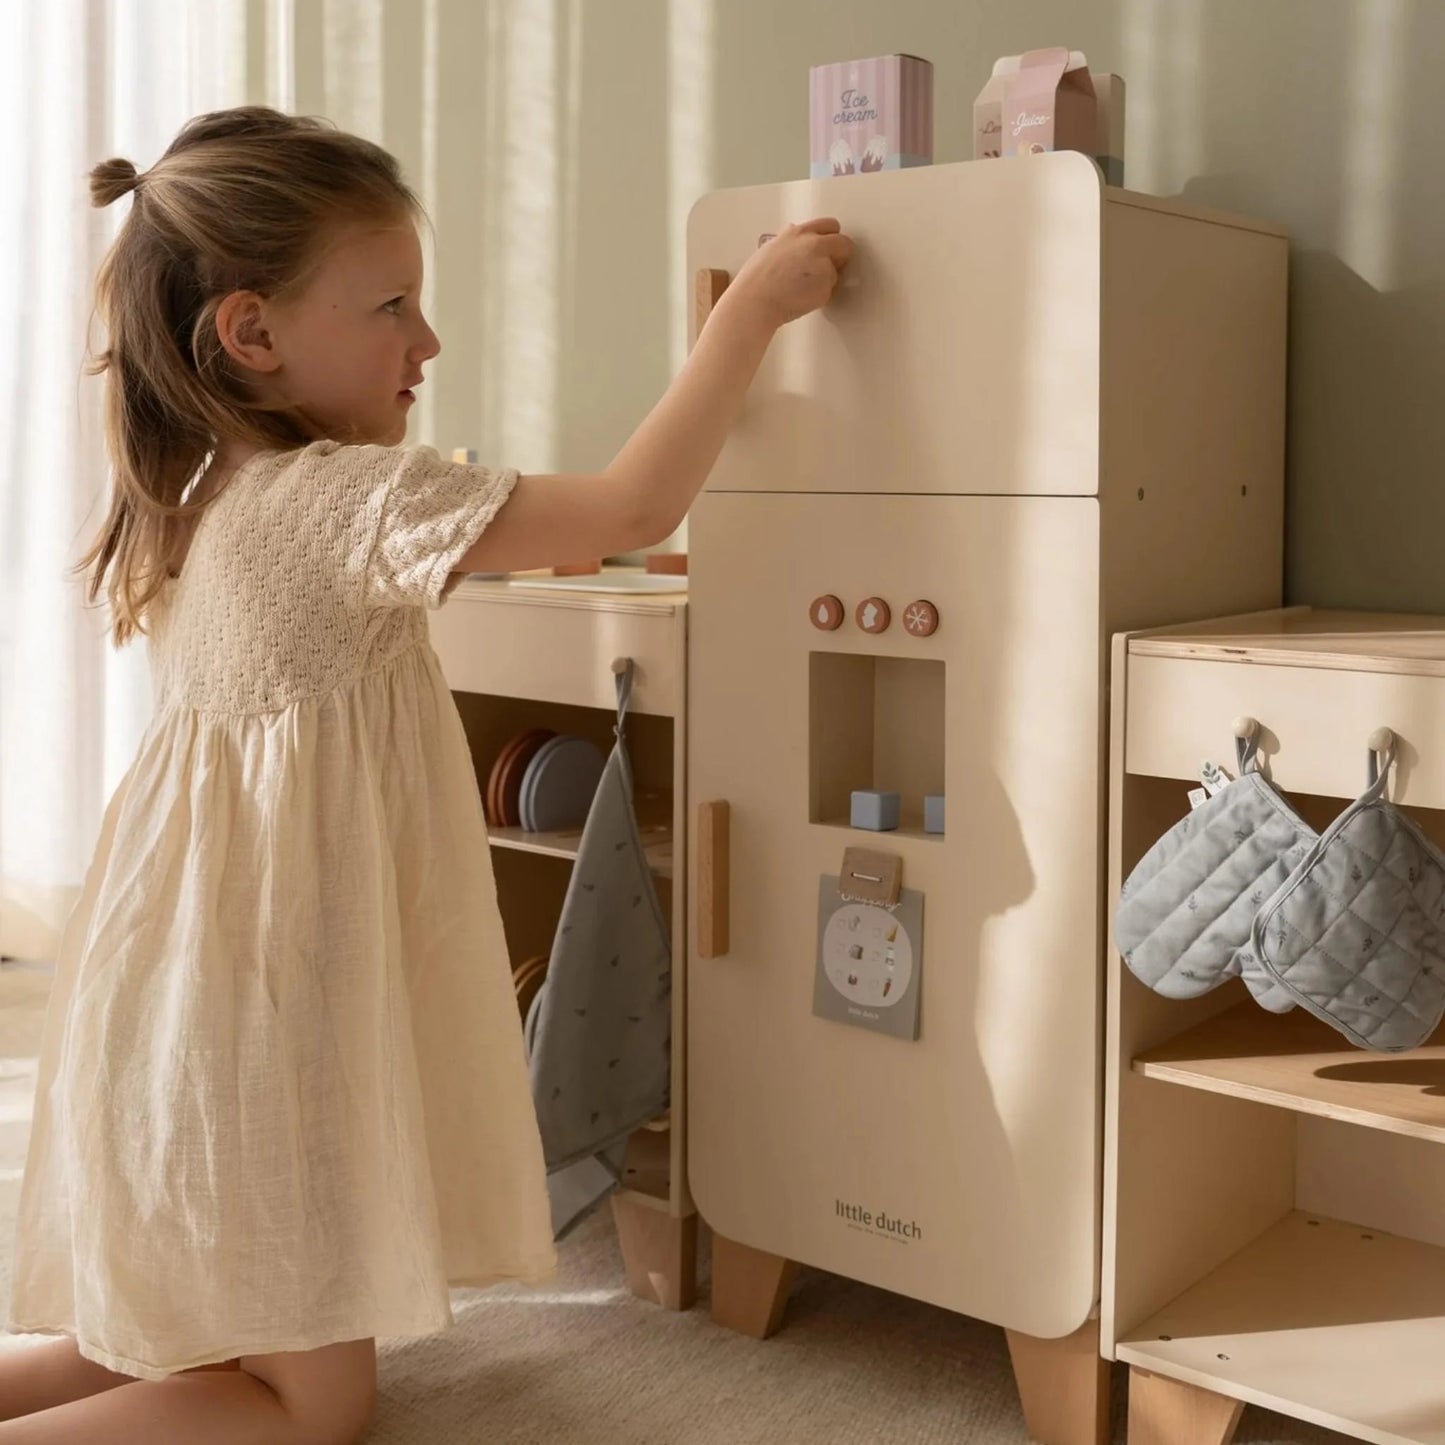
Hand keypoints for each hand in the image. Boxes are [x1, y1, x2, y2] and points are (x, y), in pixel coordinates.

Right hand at [724, 218, 854, 331]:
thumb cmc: (756, 280)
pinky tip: (800, 298)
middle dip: (841, 256)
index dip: (832, 238)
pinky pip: (828, 292)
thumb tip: (795, 232)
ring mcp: (823, 266)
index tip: (830, 247)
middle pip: (845, 245)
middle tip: (829, 269)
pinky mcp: (825, 288)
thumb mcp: (771, 248)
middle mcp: (814, 245)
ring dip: (825, 280)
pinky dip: (819, 297)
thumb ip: (789, 240)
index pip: (830, 226)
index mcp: (800, 233)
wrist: (755, 301)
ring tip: (800, 288)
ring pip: (835, 272)